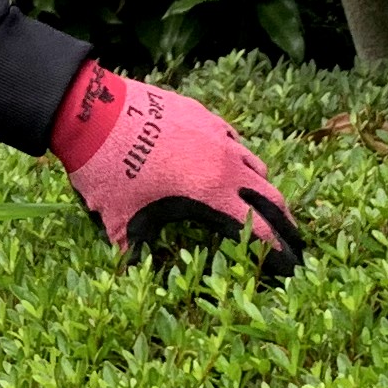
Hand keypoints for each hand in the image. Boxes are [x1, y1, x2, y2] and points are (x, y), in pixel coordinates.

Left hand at [49, 64, 304, 278]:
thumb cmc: (107, 170)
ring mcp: (216, 134)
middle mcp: (223, 162)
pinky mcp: (203, 115)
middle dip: (285, 222)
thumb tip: (131, 276)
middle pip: (269, 195)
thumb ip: (132, 251)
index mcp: (210, 193)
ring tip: (266, 205)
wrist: (91, 111)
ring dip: (263, 189)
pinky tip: (230, 166)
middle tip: (296, 240)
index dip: (276, 251)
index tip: (290, 265)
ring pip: (253, 165)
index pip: (256, 228)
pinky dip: (237, 160)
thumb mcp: (118, 220)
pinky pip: (231, 141)